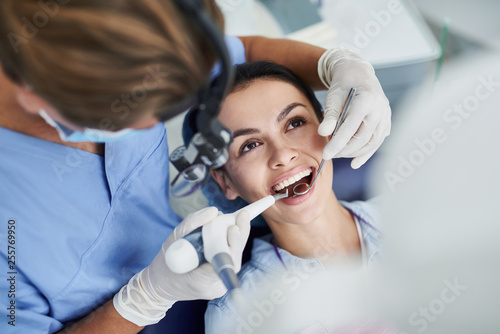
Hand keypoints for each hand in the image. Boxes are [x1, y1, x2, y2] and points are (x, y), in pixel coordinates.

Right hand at [113, 207, 249, 325]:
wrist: (161, 285)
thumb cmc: (165, 264)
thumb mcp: (173, 240)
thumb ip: (192, 224)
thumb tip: (214, 211)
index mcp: (201, 281)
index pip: (225, 262)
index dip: (233, 243)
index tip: (234, 227)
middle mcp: (214, 287)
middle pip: (234, 258)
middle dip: (239, 235)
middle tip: (241, 215)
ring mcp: (219, 286)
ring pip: (233, 258)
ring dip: (235, 238)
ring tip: (237, 219)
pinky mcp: (220, 280)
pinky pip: (229, 260)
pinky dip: (229, 244)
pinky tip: (231, 231)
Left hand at [317, 47, 390, 168]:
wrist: (358, 73)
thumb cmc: (344, 83)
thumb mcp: (333, 95)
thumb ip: (330, 115)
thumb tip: (324, 133)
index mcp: (367, 99)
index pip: (351, 127)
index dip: (338, 143)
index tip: (325, 154)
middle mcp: (380, 108)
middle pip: (363, 137)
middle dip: (345, 150)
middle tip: (330, 154)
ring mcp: (386, 115)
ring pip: (372, 142)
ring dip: (354, 152)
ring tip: (338, 154)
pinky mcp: (386, 121)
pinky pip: (378, 141)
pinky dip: (366, 153)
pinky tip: (355, 162)